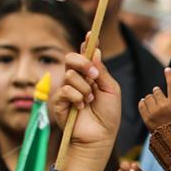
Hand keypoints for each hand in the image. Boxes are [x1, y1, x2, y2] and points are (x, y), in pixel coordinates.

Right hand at [54, 37, 121, 170]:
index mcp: (91, 75)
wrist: (99, 137)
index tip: (92, 34)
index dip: (88, 43)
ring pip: (69, 74)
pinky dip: (76, 97)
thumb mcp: (111, 90)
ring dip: (84, 88)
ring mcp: (67, 89)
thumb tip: (95, 51)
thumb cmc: (108, 115)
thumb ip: (102, 71)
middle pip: (71, 58)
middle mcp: (78, 79)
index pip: (86, 54)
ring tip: (90, 101)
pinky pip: (65, 89)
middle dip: (82, 62)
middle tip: (93, 75)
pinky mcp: (59, 101)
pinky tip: (80, 107)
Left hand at [138, 67, 170, 131]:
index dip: (169, 76)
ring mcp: (154, 113)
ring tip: (153, 101)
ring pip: (148, 98)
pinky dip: (143, 103)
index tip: (167, 69)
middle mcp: (163, 107)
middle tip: (158, 93)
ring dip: (150, 98)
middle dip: (157, 92)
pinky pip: (142, 105)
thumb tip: (168, 88)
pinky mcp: (147, 119)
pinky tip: (144, 102)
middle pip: (156, 91)